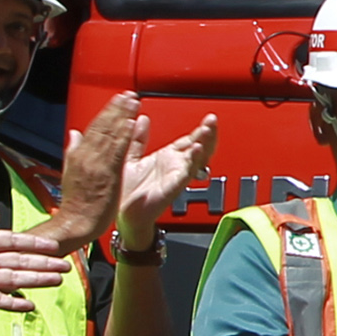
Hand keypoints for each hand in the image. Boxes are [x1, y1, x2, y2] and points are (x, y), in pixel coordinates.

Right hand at [52, 93, 137, 250]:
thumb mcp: (70, 172)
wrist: (76, 222)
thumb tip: (74, 134)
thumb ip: (74, 151)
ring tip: (132, 102)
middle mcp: (87, 156)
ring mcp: (97, 164)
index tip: (117, 100)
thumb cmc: (76, 203)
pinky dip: (123, 136)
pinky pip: (117, 151)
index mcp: (78, 155)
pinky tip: (131, 124)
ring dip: (122, 116)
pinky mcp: (107, 173)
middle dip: (116, 109)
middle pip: (103, 126)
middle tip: (128, 95)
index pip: (94, 127)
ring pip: (110, 134)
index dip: (107, 112)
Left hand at [114, 107, 220, 253]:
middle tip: (212, 120)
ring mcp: (175, 177)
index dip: (200, 129)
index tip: (209, 118)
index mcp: (166, 159)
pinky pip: (186, 173)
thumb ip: (138, 139)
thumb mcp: (131, 158)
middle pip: (199, 147)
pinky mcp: (172, 188)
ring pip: (197, 159)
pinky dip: (193, 162)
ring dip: (205, 144)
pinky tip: (197, 150)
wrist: (124, 217)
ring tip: (208, 130)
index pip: (190, 140)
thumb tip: (141, 120)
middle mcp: (175, 168)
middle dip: (208, 134)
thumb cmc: (128, 194)